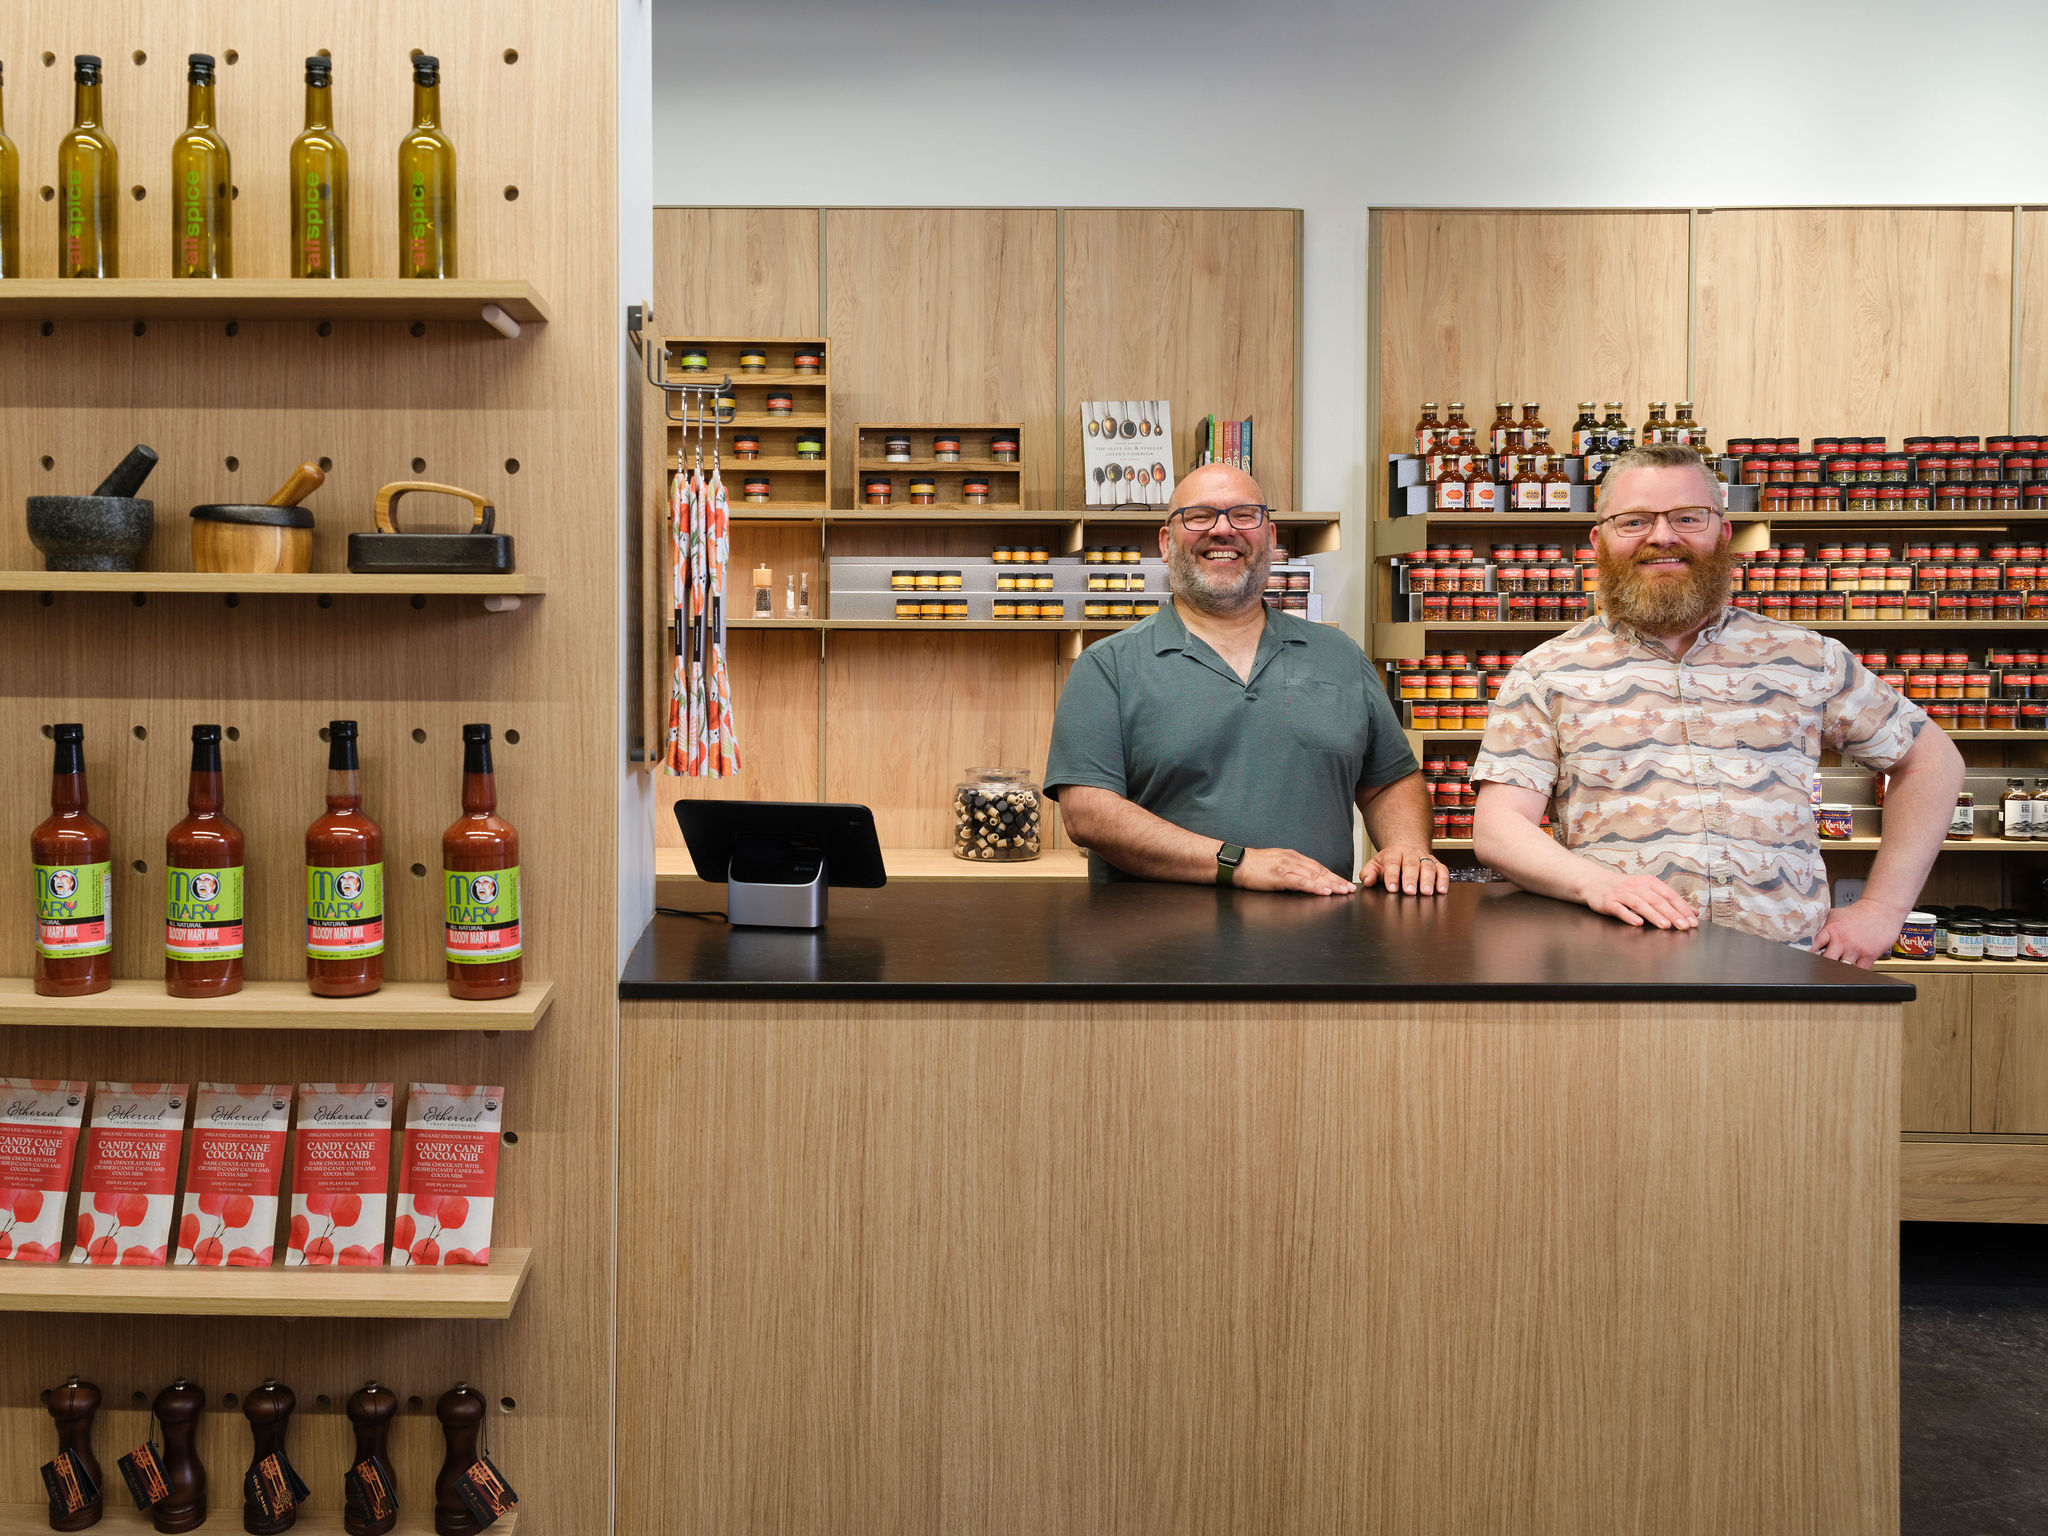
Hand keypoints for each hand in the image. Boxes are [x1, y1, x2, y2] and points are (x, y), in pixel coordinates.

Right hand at [1234, 847, 1357, 895]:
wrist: (1235, 864)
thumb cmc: (1252, 867)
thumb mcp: (1275, 863)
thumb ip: (1289, 869)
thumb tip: (1302, 877)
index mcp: (1292, 857)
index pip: (1317, 866)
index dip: (1332, 875)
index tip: (1343, 882)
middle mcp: (1292, 859)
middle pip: (1319, 871)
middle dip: (1336, 880)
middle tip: (1350, 888)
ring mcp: (1286, 867)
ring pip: (1314, 876)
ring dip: (1331, 885)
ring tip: (1343, 891)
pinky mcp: (1280, 876)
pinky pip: (1302, 882)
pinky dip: (1316, 887)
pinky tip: (1325, 891)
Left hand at [1360, 845, 1449, 895]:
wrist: (1405, 847)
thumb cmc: (1390, 860)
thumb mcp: (1376, 864)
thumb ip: (1369, 872)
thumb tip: (1368, 881)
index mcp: (1394, 853)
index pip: (1392, 863)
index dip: (1392, 876)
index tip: (1392, 888)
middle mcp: (1410, 854)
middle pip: (1411, 864)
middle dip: (1411, 878)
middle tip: (1410, 891)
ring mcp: (1425, 858)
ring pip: (1428, 866)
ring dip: (1428, 880)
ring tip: (1426, 892)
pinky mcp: (1436, 864)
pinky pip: (1442, 869)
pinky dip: (1443, 879)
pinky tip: (1442, 890)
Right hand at [1583, 869, 1698, 929]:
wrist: (1595, 883)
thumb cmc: (1625, 889)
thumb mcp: (1648, 890)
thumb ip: (1670, 901)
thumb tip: (1694, 912)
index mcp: (1649, 882)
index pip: (1669, 895)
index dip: (1682, 908)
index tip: (1692, 921)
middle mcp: (1636, 886)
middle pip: (1657, 900)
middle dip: (1672, 914)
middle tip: (1683, 926)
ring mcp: (1622, 893)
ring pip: (1640, 904)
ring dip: (1654, 915)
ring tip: (1665, 925)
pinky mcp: (1608, 902)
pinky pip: (1620, 909)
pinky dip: (1629, 916)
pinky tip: (1638, 923)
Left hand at [1813, 901, 1906, 968]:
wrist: (1880, 909)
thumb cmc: (1857, 913)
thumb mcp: (1834, 915)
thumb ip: (1822, 927)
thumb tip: (1806, 936)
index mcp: (1831, 930)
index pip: (1814, 945)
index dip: (1808, 954)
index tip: (1804, 960)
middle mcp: (1843, 940)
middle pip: (1827, 960)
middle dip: (1823, 965)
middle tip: (1821, 968)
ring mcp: (1856, 949)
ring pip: (1842, 968)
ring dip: (1838, 969)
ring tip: (1836, 968)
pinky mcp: (1869, 955)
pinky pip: (1859, 971)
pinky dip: (1854, 973)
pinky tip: (1850, 970)